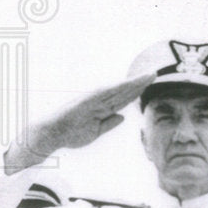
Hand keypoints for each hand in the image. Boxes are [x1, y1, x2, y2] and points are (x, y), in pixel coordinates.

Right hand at [5, 73, 155, 173]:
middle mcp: (101, 101)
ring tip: (148, 75)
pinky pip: (106, 92)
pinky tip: (130, 83)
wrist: (52, 135)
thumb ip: (109, 123)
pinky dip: (118, 87)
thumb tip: (123, 116)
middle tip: (154, 73)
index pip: (124, 98)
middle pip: (125, 91)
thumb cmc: (71, 133)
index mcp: (103, 108)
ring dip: (134, 82)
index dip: (138, 91)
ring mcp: (95, 99)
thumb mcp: (96, 132)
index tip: (150, 84)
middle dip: (140, 83)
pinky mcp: (88, 100)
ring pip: (119, 89)